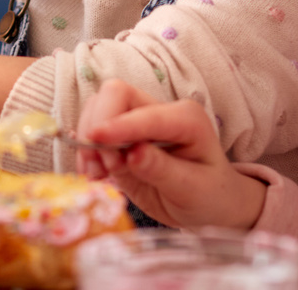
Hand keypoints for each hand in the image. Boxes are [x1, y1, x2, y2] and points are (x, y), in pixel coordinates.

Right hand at [76, 79, 266, 229]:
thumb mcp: (193, 190)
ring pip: (99, 106)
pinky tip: (94, 173)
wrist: (211, 204)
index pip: (146, 113)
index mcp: (186, 119)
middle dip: (99, 125)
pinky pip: (94, 128)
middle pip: (116, 94)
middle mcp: (160, 111)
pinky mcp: (122, 134)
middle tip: (102, 168)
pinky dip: (87, 149)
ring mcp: (139, 120)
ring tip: (97, 174)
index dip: (118, 124)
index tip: (94, 139)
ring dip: (89, 139)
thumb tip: (132, 154)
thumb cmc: (209, 195)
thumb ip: (162, 169)